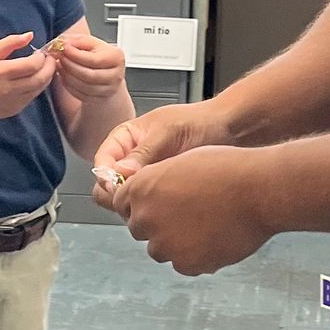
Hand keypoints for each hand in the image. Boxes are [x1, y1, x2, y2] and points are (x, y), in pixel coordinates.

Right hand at [0, 34, 56, 125]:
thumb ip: (9, 43)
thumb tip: (30, 35)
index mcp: (0, 73)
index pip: (31, 65)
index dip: (41, 58)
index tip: (41, 52)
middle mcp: (8, 89)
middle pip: (40, 79)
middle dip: (50, 67)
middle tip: (50, 59)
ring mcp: (12, 102)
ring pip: (39, 89)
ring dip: (46, 78)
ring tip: (44, 68)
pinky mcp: (14, 110)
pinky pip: (32, 97)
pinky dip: (37, 87)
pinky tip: (33, 79)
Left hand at [50, 30, 126, 104]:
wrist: (105, 71)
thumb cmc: (98, 55)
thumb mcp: (91, 43)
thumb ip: (78, 41)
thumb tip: (65, 43)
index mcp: (116, 57)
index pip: (94, 60)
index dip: (76, 55)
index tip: (64, 48)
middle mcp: (116, 75)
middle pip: (89, 75)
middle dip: (70, 66)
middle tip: (60, 58)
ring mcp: (109, 89)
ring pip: (84, 87)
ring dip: (67, 76)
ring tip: (60, 66)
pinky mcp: (100, 99)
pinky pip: (81, 95)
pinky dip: (69, 86)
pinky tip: (64, 76)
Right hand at [90, 98, 223, 207]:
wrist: (227, 130)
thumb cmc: (198, 122)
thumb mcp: (167, 132)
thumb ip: (144, 151)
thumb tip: (119, 172)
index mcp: (124, 139)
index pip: (102, 163)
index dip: (107, 177)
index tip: (121, 187)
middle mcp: (130, 160)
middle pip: (107, 186)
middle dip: (118, 194)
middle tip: (139, 196)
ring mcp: (144, 177)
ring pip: (126, 199)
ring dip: (137, 203)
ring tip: (159, 197)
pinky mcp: (159, 191)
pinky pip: (146, 205)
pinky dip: (152, 207)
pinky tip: (168, 204)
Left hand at [117, 146, 273, 275]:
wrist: (258, 190)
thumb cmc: (226, 169)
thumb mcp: (181, 162)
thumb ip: (156, 182)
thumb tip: (148, 198)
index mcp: (140, 189)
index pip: (123, 204)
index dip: (141, 204)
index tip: (157, 206)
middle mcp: (145, 218)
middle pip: (139, 229)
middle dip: (157, 225)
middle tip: (187, 216)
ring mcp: (164, 244)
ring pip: (160, 250)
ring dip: (175, 243)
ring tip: (205, 226)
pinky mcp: (185, 264)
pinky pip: (183, 265)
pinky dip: (195, 257)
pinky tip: (214, 239)